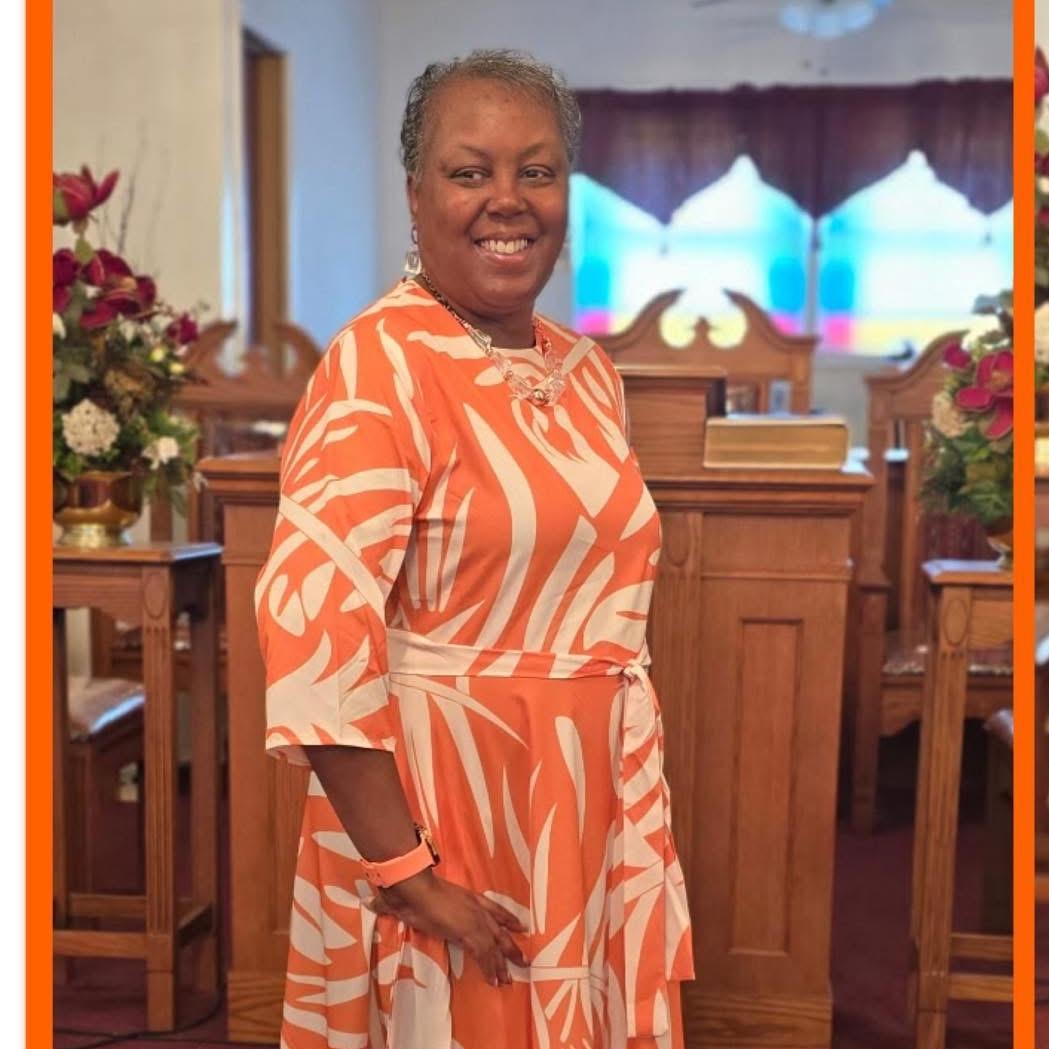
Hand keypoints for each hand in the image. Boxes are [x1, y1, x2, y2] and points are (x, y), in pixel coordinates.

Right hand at [367, 871, 528, 986]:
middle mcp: (475, 908)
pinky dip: (490, 968)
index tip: (519, 926)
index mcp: (468, 897)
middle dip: (510, 946)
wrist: (415, 885)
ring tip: (509, 978)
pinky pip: (485, 955)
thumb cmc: (412, 887)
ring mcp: (474, 920)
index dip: (507, 918)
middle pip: (499, 929)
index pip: (493, 908)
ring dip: (503, 963)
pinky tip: (495, 980)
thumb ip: (398, 902)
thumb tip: (374, 902)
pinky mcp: (469, 933)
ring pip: (495, 945)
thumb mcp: (412, 896)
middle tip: (522, 960)